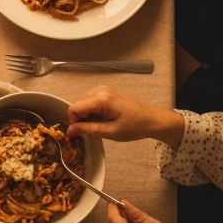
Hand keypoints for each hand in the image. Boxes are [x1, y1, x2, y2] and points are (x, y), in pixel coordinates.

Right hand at [67, 85, 183, 146]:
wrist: (152, 119)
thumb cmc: (134, 127)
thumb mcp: (110, 132)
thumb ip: (88, 129)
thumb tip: (69, 130)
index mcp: (101, 99)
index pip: (74, 108)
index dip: (73, 122)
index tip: (80, 133)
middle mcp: (100, 90)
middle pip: (77, 104)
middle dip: (80, 118)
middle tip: (92, 130)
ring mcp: (103, 89)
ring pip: (82, 102)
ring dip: (86, 114)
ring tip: (99, 124)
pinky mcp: (106, 91)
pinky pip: (90, 100)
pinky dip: (91, 110)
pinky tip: (102, 118)